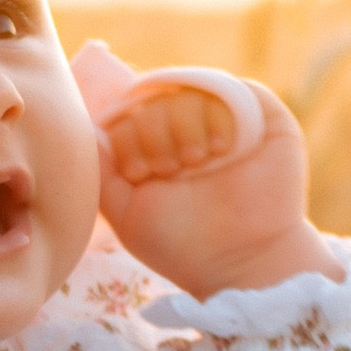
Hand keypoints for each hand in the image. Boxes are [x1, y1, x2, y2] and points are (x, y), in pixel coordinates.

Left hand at [76, 43, 341, 298]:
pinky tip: (219, 149)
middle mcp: (189, 127)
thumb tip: (86, 124)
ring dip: (184, 123)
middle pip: (156, 97)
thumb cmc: (182, 242)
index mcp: (156, 145)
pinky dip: (217, 115)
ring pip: (190, 89)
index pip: (128, 112)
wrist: (241, 262)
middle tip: (171, 169)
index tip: (140, 173)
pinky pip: (233, 90)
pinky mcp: (264, 115)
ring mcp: (226, 118)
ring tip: (196, 161)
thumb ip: (102, 170)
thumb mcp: (127, 211)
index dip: (128, 135)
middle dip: (155, 131)